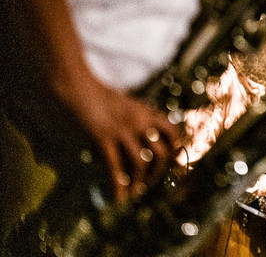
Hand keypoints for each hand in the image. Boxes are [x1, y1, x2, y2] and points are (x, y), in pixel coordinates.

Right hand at [58, 76, 181, 200]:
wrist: (76, 86)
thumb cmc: (96, 93)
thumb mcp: (125, 101)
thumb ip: (136, 115)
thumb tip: (141, 130)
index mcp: (146, 112)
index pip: (172, 132)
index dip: (174, 149)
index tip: (170, 162)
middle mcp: (139, 122)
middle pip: (161, 152)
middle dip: (158, 172)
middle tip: (149, 183)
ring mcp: (122, 131)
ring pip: (141, 163)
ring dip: (139, 182)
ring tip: (134, 192)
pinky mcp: (103, 138)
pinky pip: (115, 166)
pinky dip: (118, 184)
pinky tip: (117, 196)